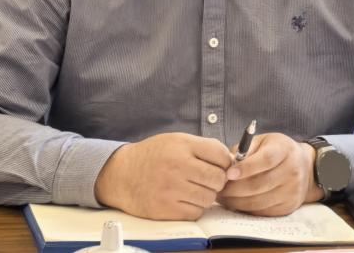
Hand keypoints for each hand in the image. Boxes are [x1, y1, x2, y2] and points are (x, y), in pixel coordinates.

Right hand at [94, 132, 232, 219]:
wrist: (121, 174)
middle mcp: (177, 166)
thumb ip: (202, 148)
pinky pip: (195, 212)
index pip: (220, 154)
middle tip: (208, 180)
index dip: (226, 162)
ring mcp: (171, 189)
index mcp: (181, 145)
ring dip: (206, 195)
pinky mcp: (165, 209)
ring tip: (194, 189)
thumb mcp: (176, 140)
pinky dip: (195, 208)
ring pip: (209, 197)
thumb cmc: (153, 156)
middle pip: (218, 178)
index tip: (221, 166)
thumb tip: (231, 162)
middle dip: (218, 181)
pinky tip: (184, 199)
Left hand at [218, 133, 321, 215]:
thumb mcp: (264, 141)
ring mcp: (291, 191)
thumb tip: (226, 164)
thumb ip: (245, 149)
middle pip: (259, 184)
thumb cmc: (277, 151)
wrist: (305, 167)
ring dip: (236, 201)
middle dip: (234, 189)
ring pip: (258, 201)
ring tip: (222, 197)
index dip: (246, 168)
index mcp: (284, 150)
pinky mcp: (288, 207)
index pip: (266, 160)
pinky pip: (262, 212)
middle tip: (217, 188)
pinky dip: (245, 209)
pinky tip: (235, 203)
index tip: (228, 174)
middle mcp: (291, 171)